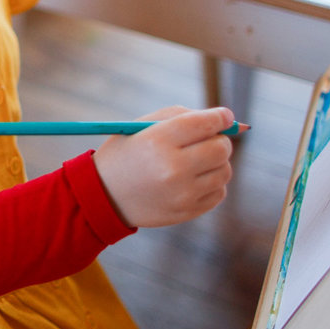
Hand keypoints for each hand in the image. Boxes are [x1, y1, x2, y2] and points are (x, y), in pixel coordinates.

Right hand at [93, 107, 234, 227]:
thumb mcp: (142, 126)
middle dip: (220, 139)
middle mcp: (172, 169)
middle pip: (221, 148)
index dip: (221, 117)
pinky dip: (213, 183)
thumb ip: (182, 116)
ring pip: (225, 171)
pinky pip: (219, 192)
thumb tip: (225, 119)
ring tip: (197, 161)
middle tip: (209, 139)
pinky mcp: (186, 212)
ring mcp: (181, 194)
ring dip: (217, 162)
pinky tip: (193, 179)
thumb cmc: (127, 153)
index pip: (205, 124)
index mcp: (158, 141)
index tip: (225, 116)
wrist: (104, 195)